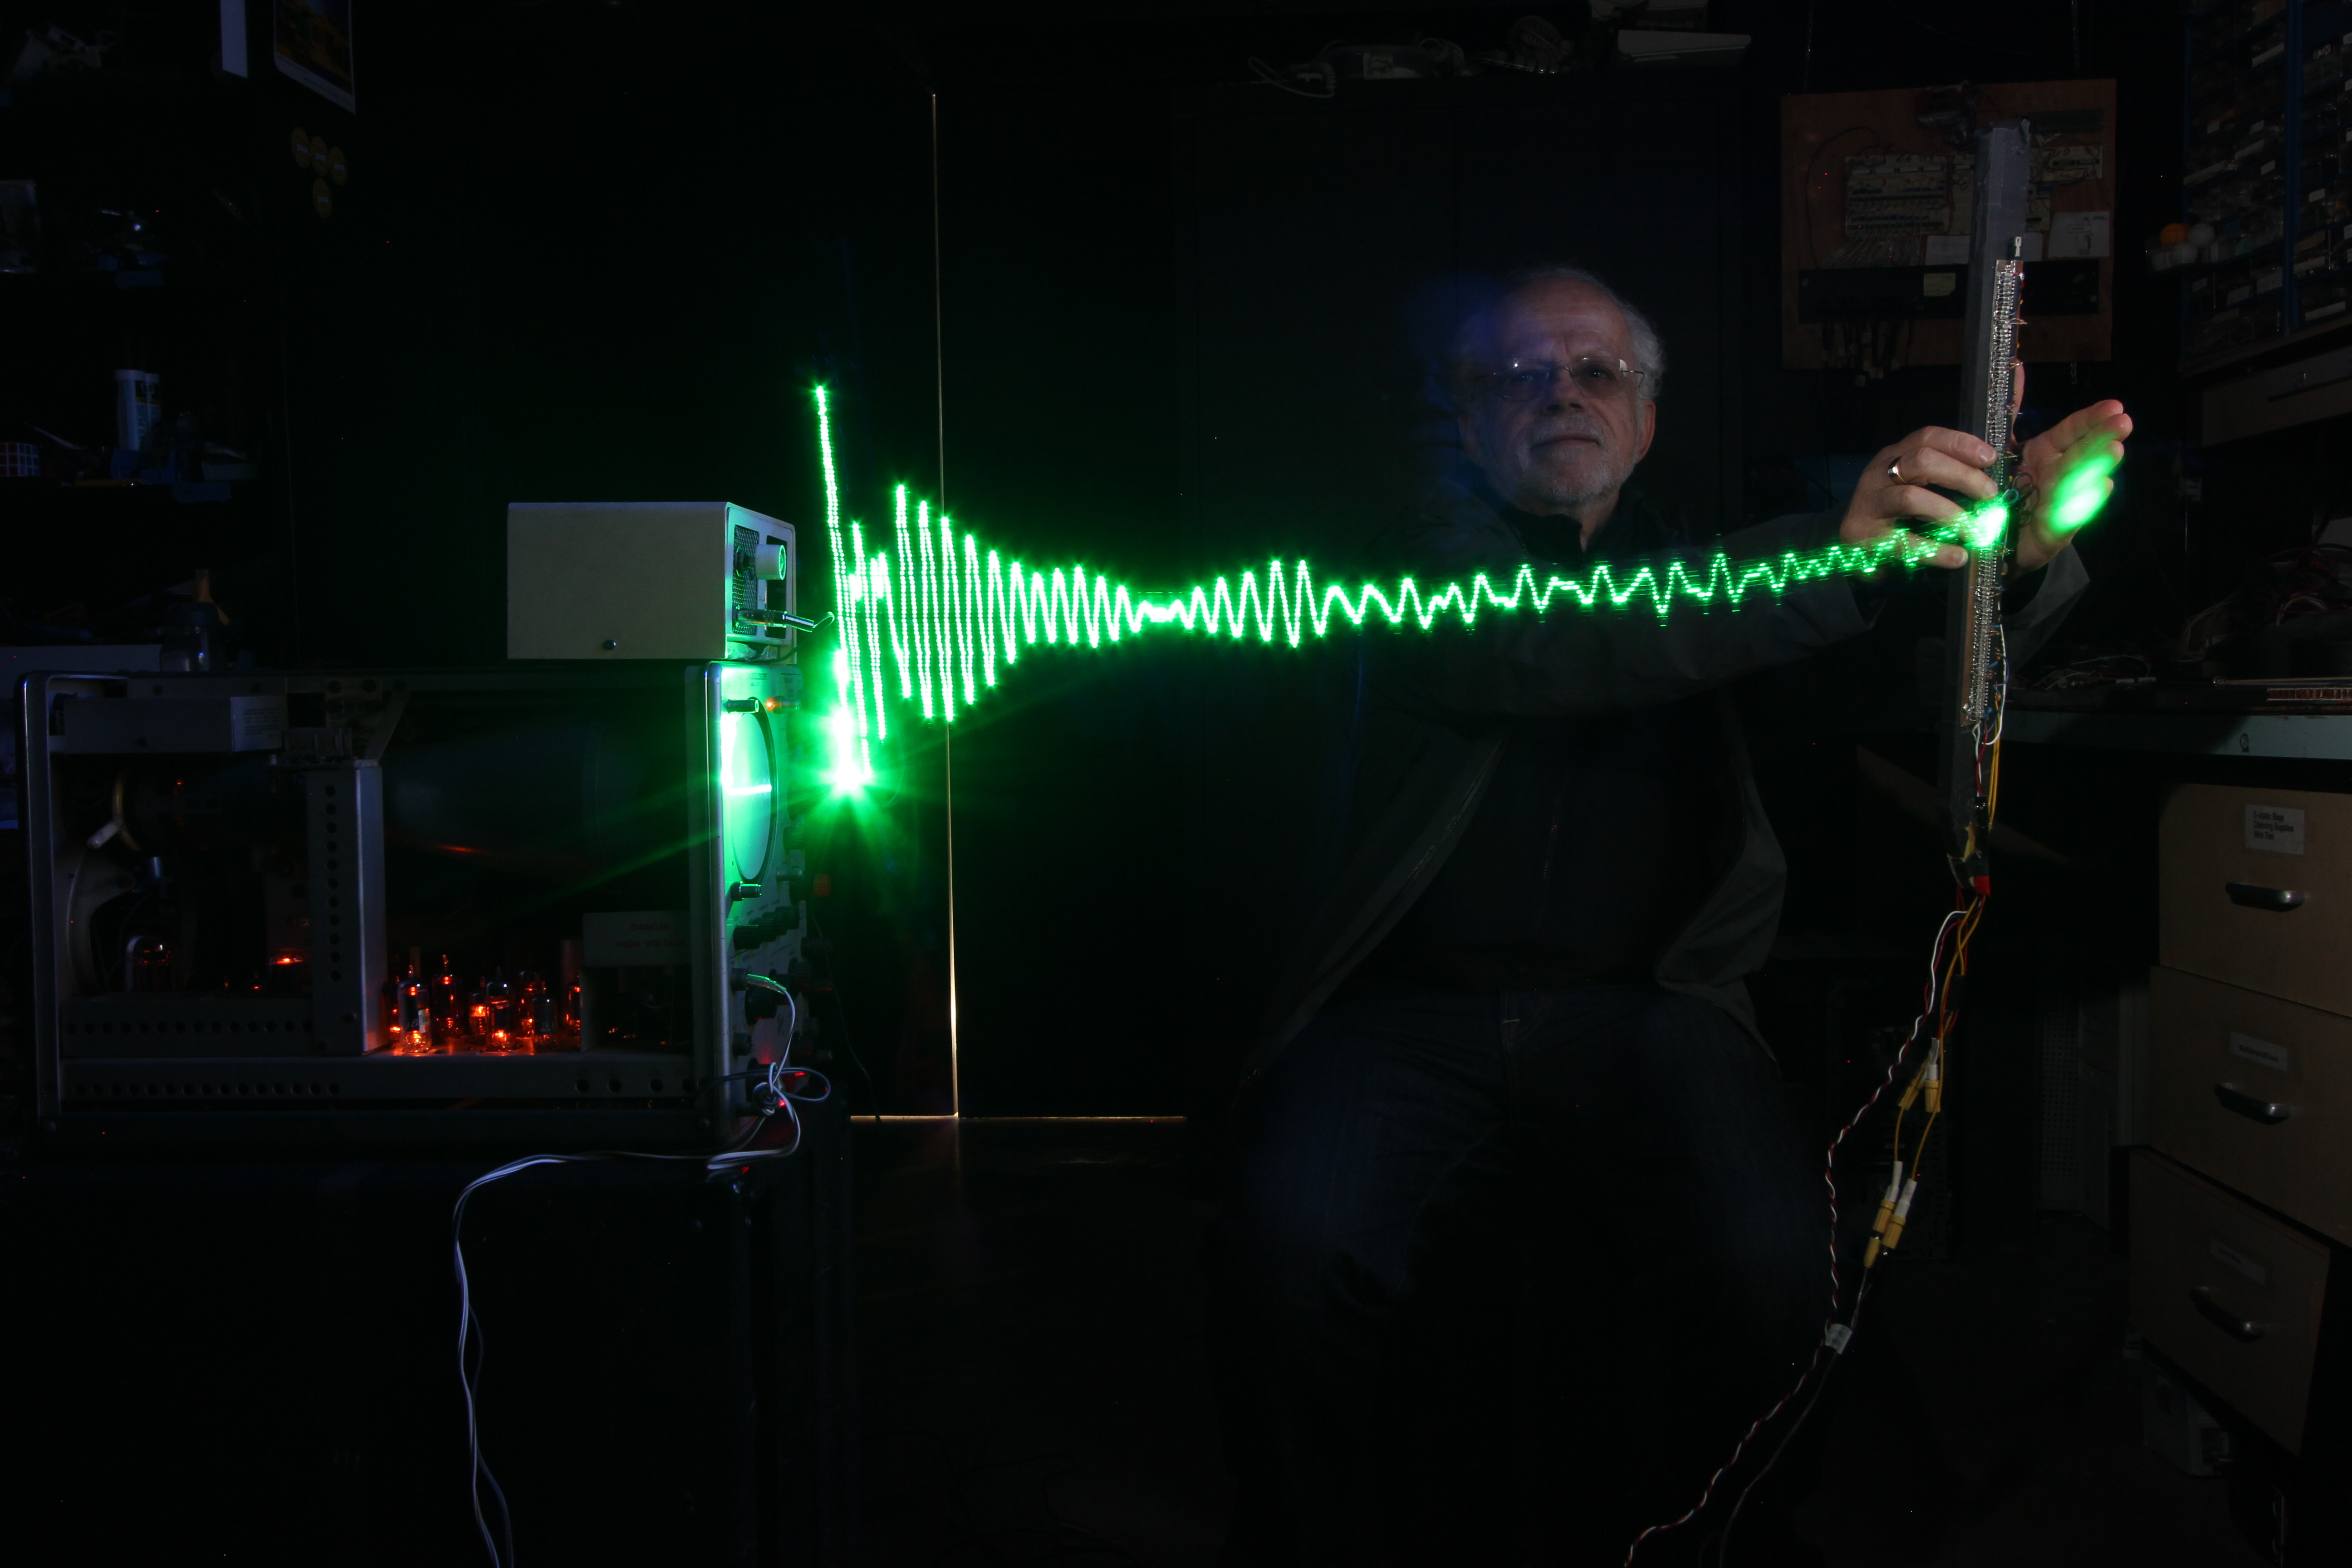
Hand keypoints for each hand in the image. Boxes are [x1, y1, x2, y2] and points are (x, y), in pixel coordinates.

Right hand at [1838, 426, 1997, 570]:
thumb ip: (1942, 477)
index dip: (1961, 444)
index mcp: (1894, 456)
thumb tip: (1989, 480)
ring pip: (1911, 497)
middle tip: (1989, 494)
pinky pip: (1905, 542)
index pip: (1928, 437)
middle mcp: (1879, 474)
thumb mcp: (1913, 486)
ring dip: (1950, 513)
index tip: (1990, 458)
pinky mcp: (1866, 536)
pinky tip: (1956, 557)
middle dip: (1962, 475)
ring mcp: (1870, 504)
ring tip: (1975, 530)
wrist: (1848, 547)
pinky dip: (1935, 551)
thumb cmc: (1893, 514)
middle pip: (1922, 461)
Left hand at [2011, 398, 2131, 573]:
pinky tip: (2099, 488)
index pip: (2074, 429)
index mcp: (2048, 451)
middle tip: (2122, 423)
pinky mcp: (2055, 530)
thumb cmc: (2008, 488)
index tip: (2115, 406)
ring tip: (2114, 450)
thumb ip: (2013, 409)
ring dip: (2097, 466)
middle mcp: (2059, 473)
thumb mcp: (2003, 445)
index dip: (2093, 418)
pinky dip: (2083, 504)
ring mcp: (2061, 501)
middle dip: (2102, 437)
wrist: (1995, 537)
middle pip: (2083, 452)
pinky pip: (2069, 516)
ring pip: (2081, 481)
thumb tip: (2016, 367)